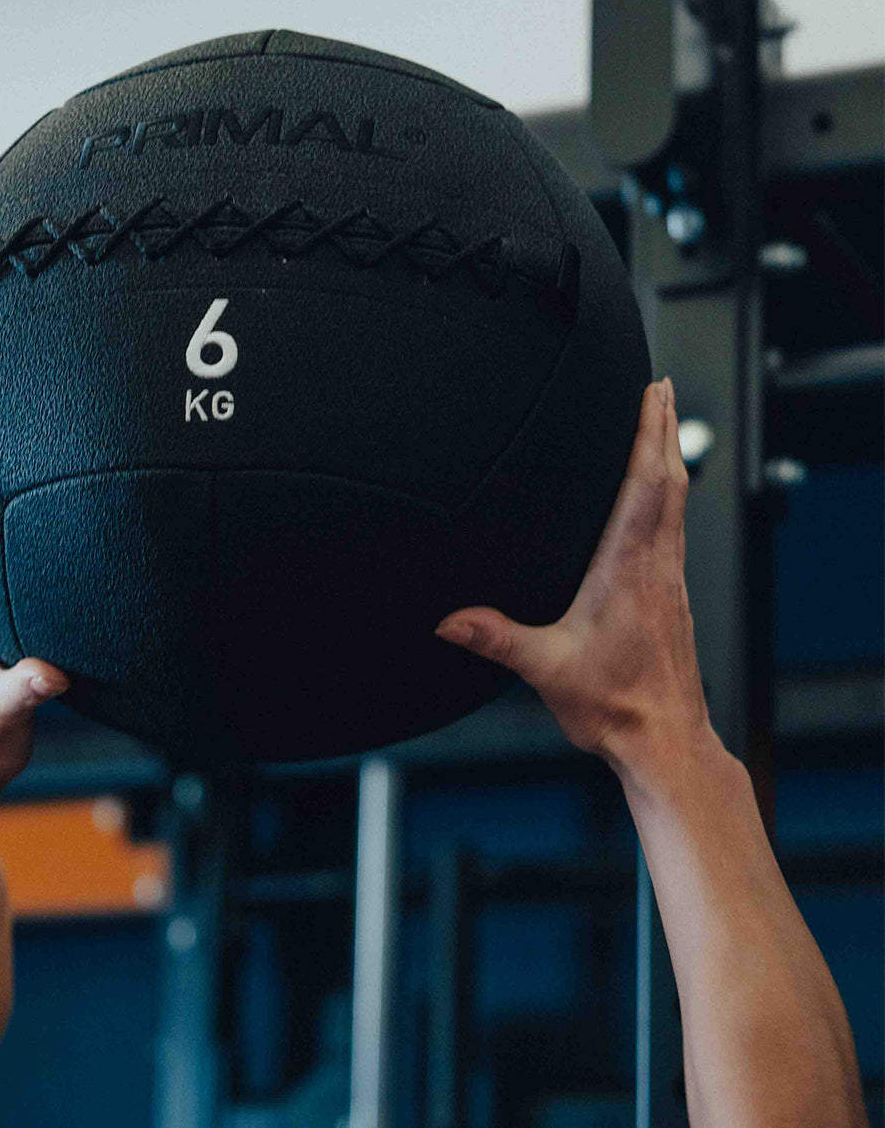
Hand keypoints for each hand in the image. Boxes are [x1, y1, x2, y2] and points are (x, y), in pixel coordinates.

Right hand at [435, 378, 712, 772]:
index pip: (645, 485)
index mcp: (628, 570)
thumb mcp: (545, 668)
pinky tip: (658, 501)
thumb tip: (448, 619)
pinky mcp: (672, 597)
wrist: (665, 739)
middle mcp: (657, 567)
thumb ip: (495, 637)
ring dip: (671, 457)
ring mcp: (670, 581)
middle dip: (665, 428)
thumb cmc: (616, 706)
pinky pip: (676, 530)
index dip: (649, 433)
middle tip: (662, 388)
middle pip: (671, 479)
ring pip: (679, 502)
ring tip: (661, 427)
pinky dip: (670, 497)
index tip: (653, 392)